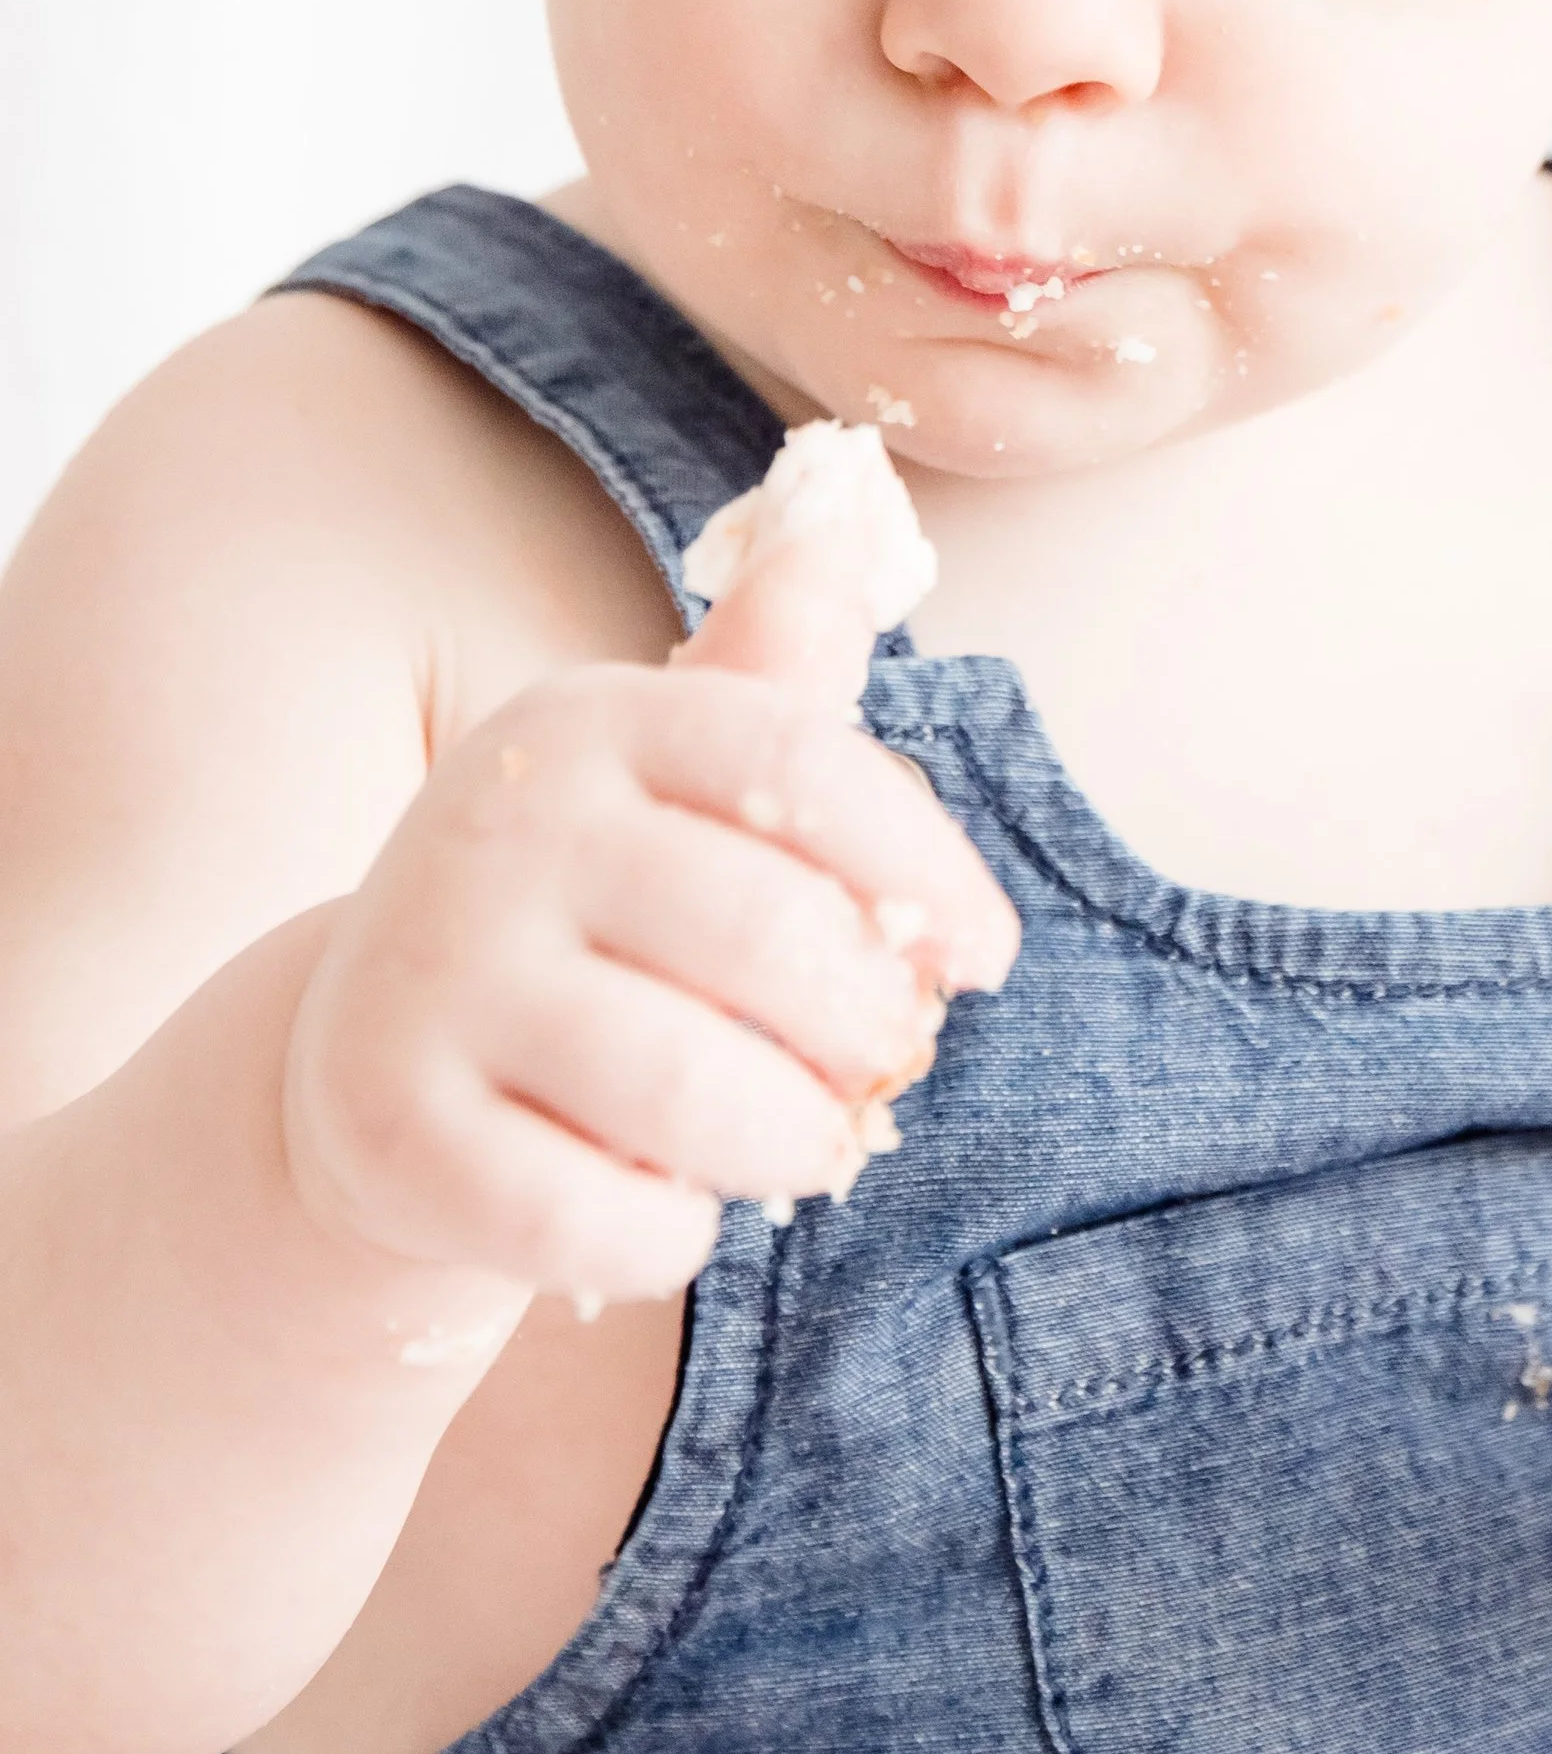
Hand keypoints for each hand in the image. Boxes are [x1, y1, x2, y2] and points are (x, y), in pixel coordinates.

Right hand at [281, 527, 1018, 1310]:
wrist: (366, 1055)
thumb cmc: (587, 911)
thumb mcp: (668, 782)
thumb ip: (772, 676)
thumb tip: (851, 514)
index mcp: (591, 720)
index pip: (803, 765)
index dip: (926, 866)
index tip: (984, 963)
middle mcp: (499, 827)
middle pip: (766, 937)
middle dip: (868, 1030)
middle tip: (882, 1075)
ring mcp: (431, 977)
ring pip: (686, 1089)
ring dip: (790, 1142)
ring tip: (806, 1147)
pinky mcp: (387, 1128)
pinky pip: (589, 1217)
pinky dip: (669, 1240)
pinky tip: (675, 1217)